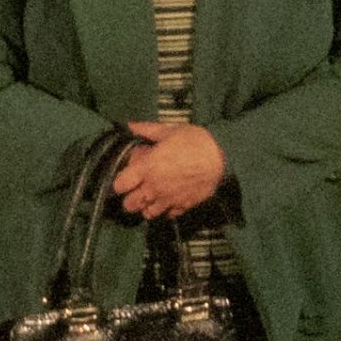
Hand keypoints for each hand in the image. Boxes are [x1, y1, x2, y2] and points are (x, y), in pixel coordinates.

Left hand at [108, 118, 227, 216]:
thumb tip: (129, 125)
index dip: (119, 182)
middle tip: (137, 188)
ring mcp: (168, 199)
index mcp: (147, 168)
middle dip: (130, 198)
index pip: (119, 185)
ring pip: (147, 214)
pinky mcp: (183, 206)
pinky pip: (168, 215)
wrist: (221, 156)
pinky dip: (166, 209)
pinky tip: (170, 198)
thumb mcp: (169, 130)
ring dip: (147, 206)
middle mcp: (154, 187)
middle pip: (129, 205)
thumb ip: (146, 130)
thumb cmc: (194, 141)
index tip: (125, 177)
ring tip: (152, 195)